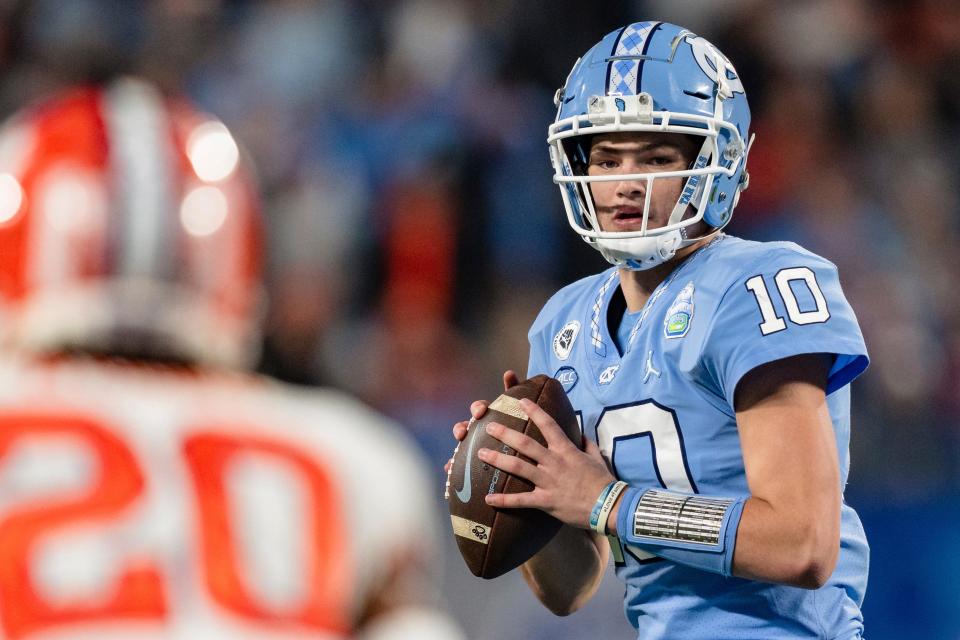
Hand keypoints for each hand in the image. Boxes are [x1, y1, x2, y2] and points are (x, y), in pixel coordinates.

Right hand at [444, 370, 518, 475]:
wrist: (531, 456)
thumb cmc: (525, 430)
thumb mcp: (525, 414)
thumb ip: (517, 394)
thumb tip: (508, 372)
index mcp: (492, 418)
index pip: (480, 410)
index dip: (477, 409)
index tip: (481, 411)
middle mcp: (481, 430)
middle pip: (468, 426)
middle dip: (463, 427)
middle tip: (467, 431)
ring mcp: (476, 445)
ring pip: (462, 443)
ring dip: (457, 441)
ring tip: (458, 445)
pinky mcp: (474, 462)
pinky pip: (460, 464)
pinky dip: (452, 464)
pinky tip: (448, 466)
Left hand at [479, 397, 614, 528]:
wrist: (609, 506)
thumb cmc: (604, 481)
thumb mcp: (596, 458)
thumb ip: (586, 444)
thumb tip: (581, 434)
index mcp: (566, 450)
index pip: (548, 425)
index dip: (534, 411)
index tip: (522, 401)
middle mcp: (554, 462)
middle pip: (525, 444)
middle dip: (505, 433)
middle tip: (489, 426)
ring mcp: (548, 481)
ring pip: (518, 467)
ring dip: (497, 460)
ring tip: (481, 454)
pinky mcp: (545, 501)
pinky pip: (521, 500)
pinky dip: (503, 500)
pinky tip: (488, 499)